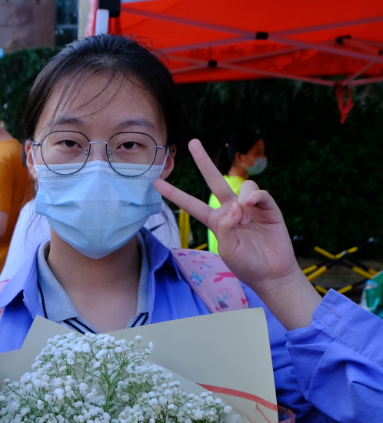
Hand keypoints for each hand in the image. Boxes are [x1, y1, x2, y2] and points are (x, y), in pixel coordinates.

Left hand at [155, 139, 320, 328]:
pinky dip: (254, 196)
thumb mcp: (226, 250)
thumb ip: (224, 228)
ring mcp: (249, 207)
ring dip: (241, 197)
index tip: (156, 183)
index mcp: (215, 221)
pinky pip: (259, 193)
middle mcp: (231, 210)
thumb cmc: (246, 264)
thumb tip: (233, 205)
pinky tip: (251, 204)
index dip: (174, 194)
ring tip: (244, 216)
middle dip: (203, 161)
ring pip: (240, 187)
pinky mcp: (268, 208)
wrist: (272, 274)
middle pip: (214, 180)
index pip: (191, 204)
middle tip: (192, 142)